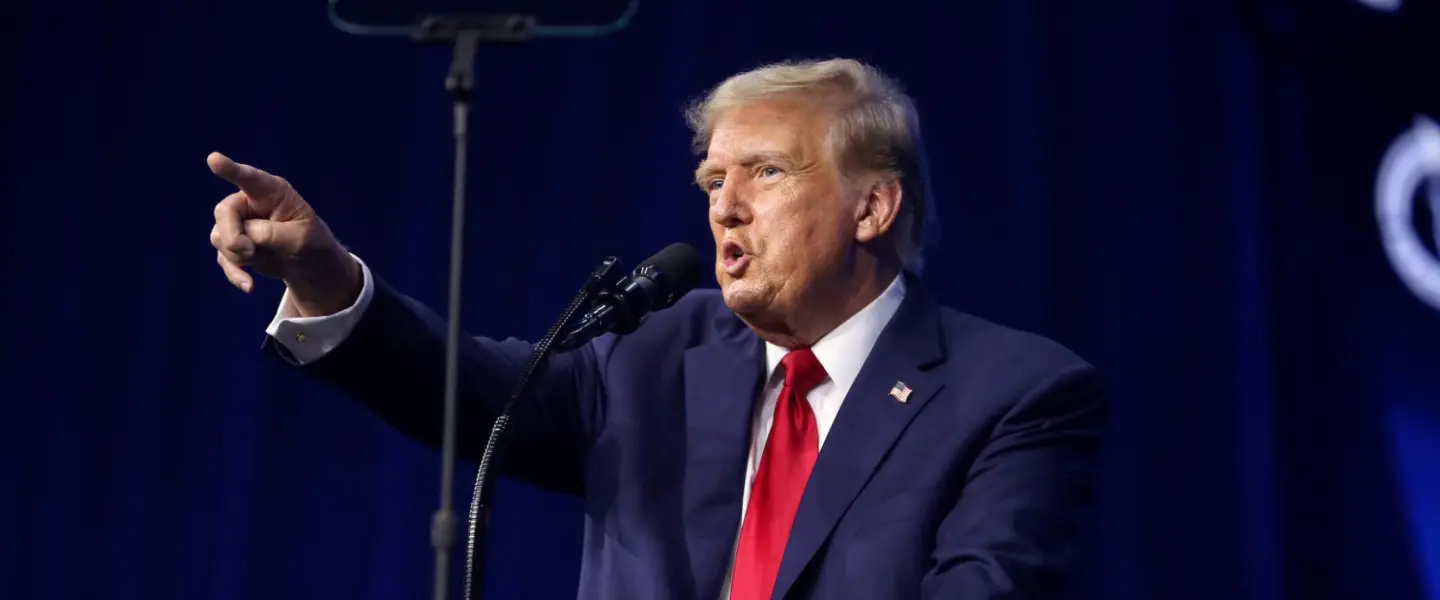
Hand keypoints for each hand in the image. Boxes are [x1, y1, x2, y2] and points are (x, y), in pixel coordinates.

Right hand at [208, 152, 360, 316]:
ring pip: (219, 236)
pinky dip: (235, 272)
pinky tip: (249, 285)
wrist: (309, 265)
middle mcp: (251, 203)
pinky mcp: (235, 244)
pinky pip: (223, 257)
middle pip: (224, 213)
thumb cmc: (311, 243)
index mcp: (273, 193)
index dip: (231, 169)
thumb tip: (245, 236)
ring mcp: (240, 223)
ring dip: (238, 256)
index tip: (214, 159)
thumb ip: (271, 233)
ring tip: (260, 259)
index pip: (250, 178)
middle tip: (250, 251)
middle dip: (233, 236)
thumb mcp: (300, 239)